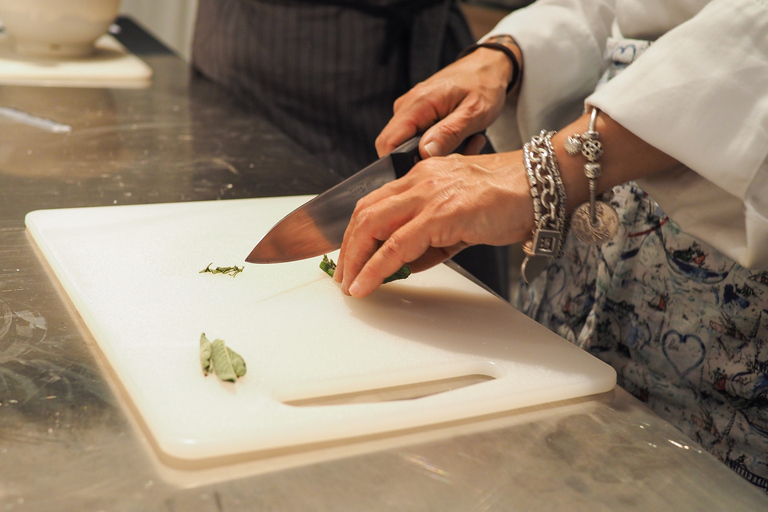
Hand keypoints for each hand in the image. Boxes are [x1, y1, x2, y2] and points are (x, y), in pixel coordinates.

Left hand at [333, 151, 532, 297]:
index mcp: (422, 176)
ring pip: (373, 227)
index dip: (355, 231)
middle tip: (342, 274)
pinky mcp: (440, 214)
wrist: (540, 185)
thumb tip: (405, 264)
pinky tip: (365, 284)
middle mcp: (419, 180)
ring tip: (349, 284)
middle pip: (365, 213)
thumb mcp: (460, 217)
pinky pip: (397, 245)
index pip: (375, 202)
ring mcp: (428, 195)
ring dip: (355, 259)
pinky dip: (375, 268)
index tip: (348, 254)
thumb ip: (430, 239)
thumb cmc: (509, 199)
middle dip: (347, 248)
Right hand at [375, 43, 521, 159]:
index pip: (387, 143)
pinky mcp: (418, 115)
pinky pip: (419, 140)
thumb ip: (449, 133)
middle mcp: (407, 106)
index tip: (426, 172)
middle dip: (425, 161)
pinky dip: (440, 145)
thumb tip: (424, 153)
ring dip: (438, 154)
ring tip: (467, 142)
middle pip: (397, 149)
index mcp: (417, 104)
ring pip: (410, 148)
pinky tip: (461, 137)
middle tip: (458, 155)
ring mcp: (410, 111)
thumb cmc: (484, 85)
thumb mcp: (474, 113)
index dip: (398, 165)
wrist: (488, 66)